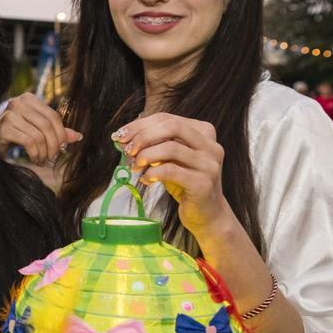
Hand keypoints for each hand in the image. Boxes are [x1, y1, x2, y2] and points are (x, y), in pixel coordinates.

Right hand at [0, 92, 82, 164]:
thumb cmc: (17, 134)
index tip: (63, 148)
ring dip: (44, 152)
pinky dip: (35, 153)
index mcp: (29, 99)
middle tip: (53, 157)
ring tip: (42, 160)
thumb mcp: (38, 130)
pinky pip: (28, 141)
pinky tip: (34, 159)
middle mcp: (18, 102)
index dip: (61, 134)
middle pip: (47, 126)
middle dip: (54, 145)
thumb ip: (57, 132)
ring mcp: (9, 114)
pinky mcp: (3, 128)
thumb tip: (78, 136)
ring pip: (38, 135)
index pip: (53, 116)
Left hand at [114, 113, 232, 238]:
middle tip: (127, 150)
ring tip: (135, 166)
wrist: (206, 213)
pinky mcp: (204, 184)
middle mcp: (211, 146)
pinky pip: (171, 171)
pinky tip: (145, 179)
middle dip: (143, 136)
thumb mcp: (170, 158)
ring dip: (146, 156)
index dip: (140, 125)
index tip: (121, 135)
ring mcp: (210, 164)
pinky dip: (152, 173)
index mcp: (204, 132)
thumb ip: (154, 144)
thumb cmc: (184, 182)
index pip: (167, 119)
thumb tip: (123, 137)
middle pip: (171, 127)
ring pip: (171, 148)